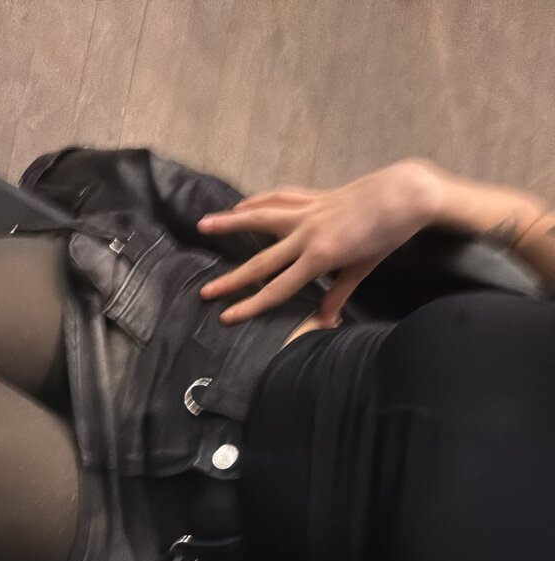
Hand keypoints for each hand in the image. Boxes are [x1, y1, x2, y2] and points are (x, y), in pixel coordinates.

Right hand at [197, 159, 443, 324]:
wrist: (403, 194)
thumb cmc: (388, 235)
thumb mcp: (363, 269)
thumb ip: (339, 293)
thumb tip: (324, 320)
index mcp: (320, 257)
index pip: (278, 288)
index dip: (250, 305)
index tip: (227, 316)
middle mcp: (307, 234)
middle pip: (261, 261)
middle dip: (232, 279)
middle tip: (206, 291)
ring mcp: (307, 212)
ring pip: (260, 217)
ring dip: (230, 222)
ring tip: (203, 225)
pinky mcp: (313, 197)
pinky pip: (278, 198)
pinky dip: (258, 201)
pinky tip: (241, 206)